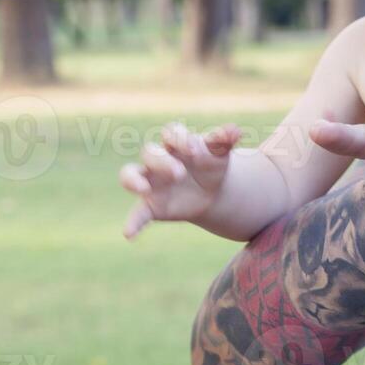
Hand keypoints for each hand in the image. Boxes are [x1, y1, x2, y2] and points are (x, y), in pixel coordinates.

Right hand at [120, 122, 241, 238]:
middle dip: (162, 162)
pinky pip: (137, 213)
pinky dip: (132, 223)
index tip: (193, 150)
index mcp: (177, 144)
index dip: (179, 139)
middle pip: (149, 152)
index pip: (171, 133)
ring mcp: (151, 182)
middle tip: (179, 174)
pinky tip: (129, 234)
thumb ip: (225, 140)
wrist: (212, 191)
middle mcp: (159, 161)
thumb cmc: (212, 165)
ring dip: (133, 181)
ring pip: (129, 174)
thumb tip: (235, 130)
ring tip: (143, 189)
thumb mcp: (220, 153)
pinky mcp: (150, 205)